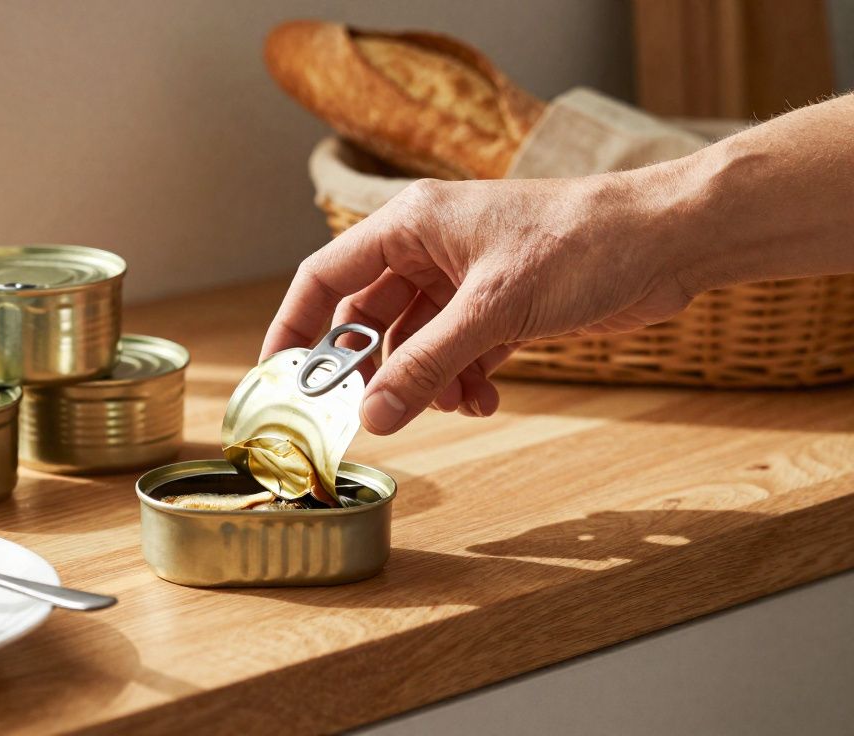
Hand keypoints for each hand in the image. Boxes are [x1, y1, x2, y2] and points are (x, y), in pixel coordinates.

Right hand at [261, 170, 696, 433]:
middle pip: (370, 318)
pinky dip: (463, 381)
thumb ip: (427, 366)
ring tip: (455, 404)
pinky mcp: (500, 307)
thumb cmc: (583, 244)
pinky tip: (486, 399)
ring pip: (416, 343)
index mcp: (411, 225)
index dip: (296, 325)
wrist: (668, 242)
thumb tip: (374, 418)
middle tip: (373, 413)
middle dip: (374, 369)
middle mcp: (430, 248)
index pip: (326, 275)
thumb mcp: (493, 310)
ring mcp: (465, 279)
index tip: (278, 374)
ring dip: (427, 381)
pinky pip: (457, 353)